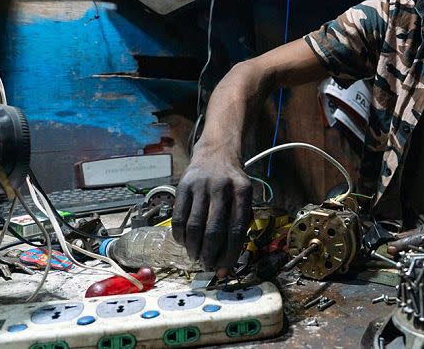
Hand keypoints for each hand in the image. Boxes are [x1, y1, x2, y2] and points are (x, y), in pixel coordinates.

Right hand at [171, 154, 252, 273]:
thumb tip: (228, 256)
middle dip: (209, 254)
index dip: (229, 254)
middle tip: (207, 266)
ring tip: (195, 257)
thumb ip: (240, 220)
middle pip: (214, 230)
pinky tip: (184, 242)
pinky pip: (178, 217)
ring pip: (194, 226)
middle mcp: (222, 187)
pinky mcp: (183, 185)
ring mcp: (201, 186)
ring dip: (194, 247)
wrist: (216, 152)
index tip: (224, 270)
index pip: (236, 229)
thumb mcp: (245, 194)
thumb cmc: (232, 181)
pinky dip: (180, 234)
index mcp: (242, 191)